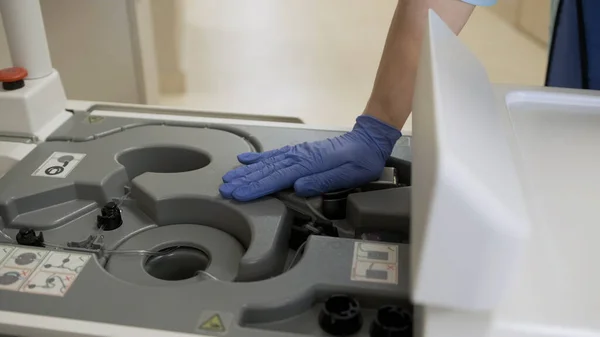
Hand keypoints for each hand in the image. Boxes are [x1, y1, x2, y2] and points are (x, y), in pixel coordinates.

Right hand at [219, 115, 401, 200]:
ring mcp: (298, 152)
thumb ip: (322, 181)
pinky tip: (247, 160)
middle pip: (267, 170)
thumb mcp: (348, 175)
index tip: (239, 193)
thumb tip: (298, 187)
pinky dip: (259, 158)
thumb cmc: (360, 161)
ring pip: (267, 163)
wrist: (367, 141)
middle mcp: (299, 156)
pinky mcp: (300, 152)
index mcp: (309, 164)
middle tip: (225, 188)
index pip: (277, 178)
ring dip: (247, 171)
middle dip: (245, 180)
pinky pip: (275, 155)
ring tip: (230, 177)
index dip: (256, 187)